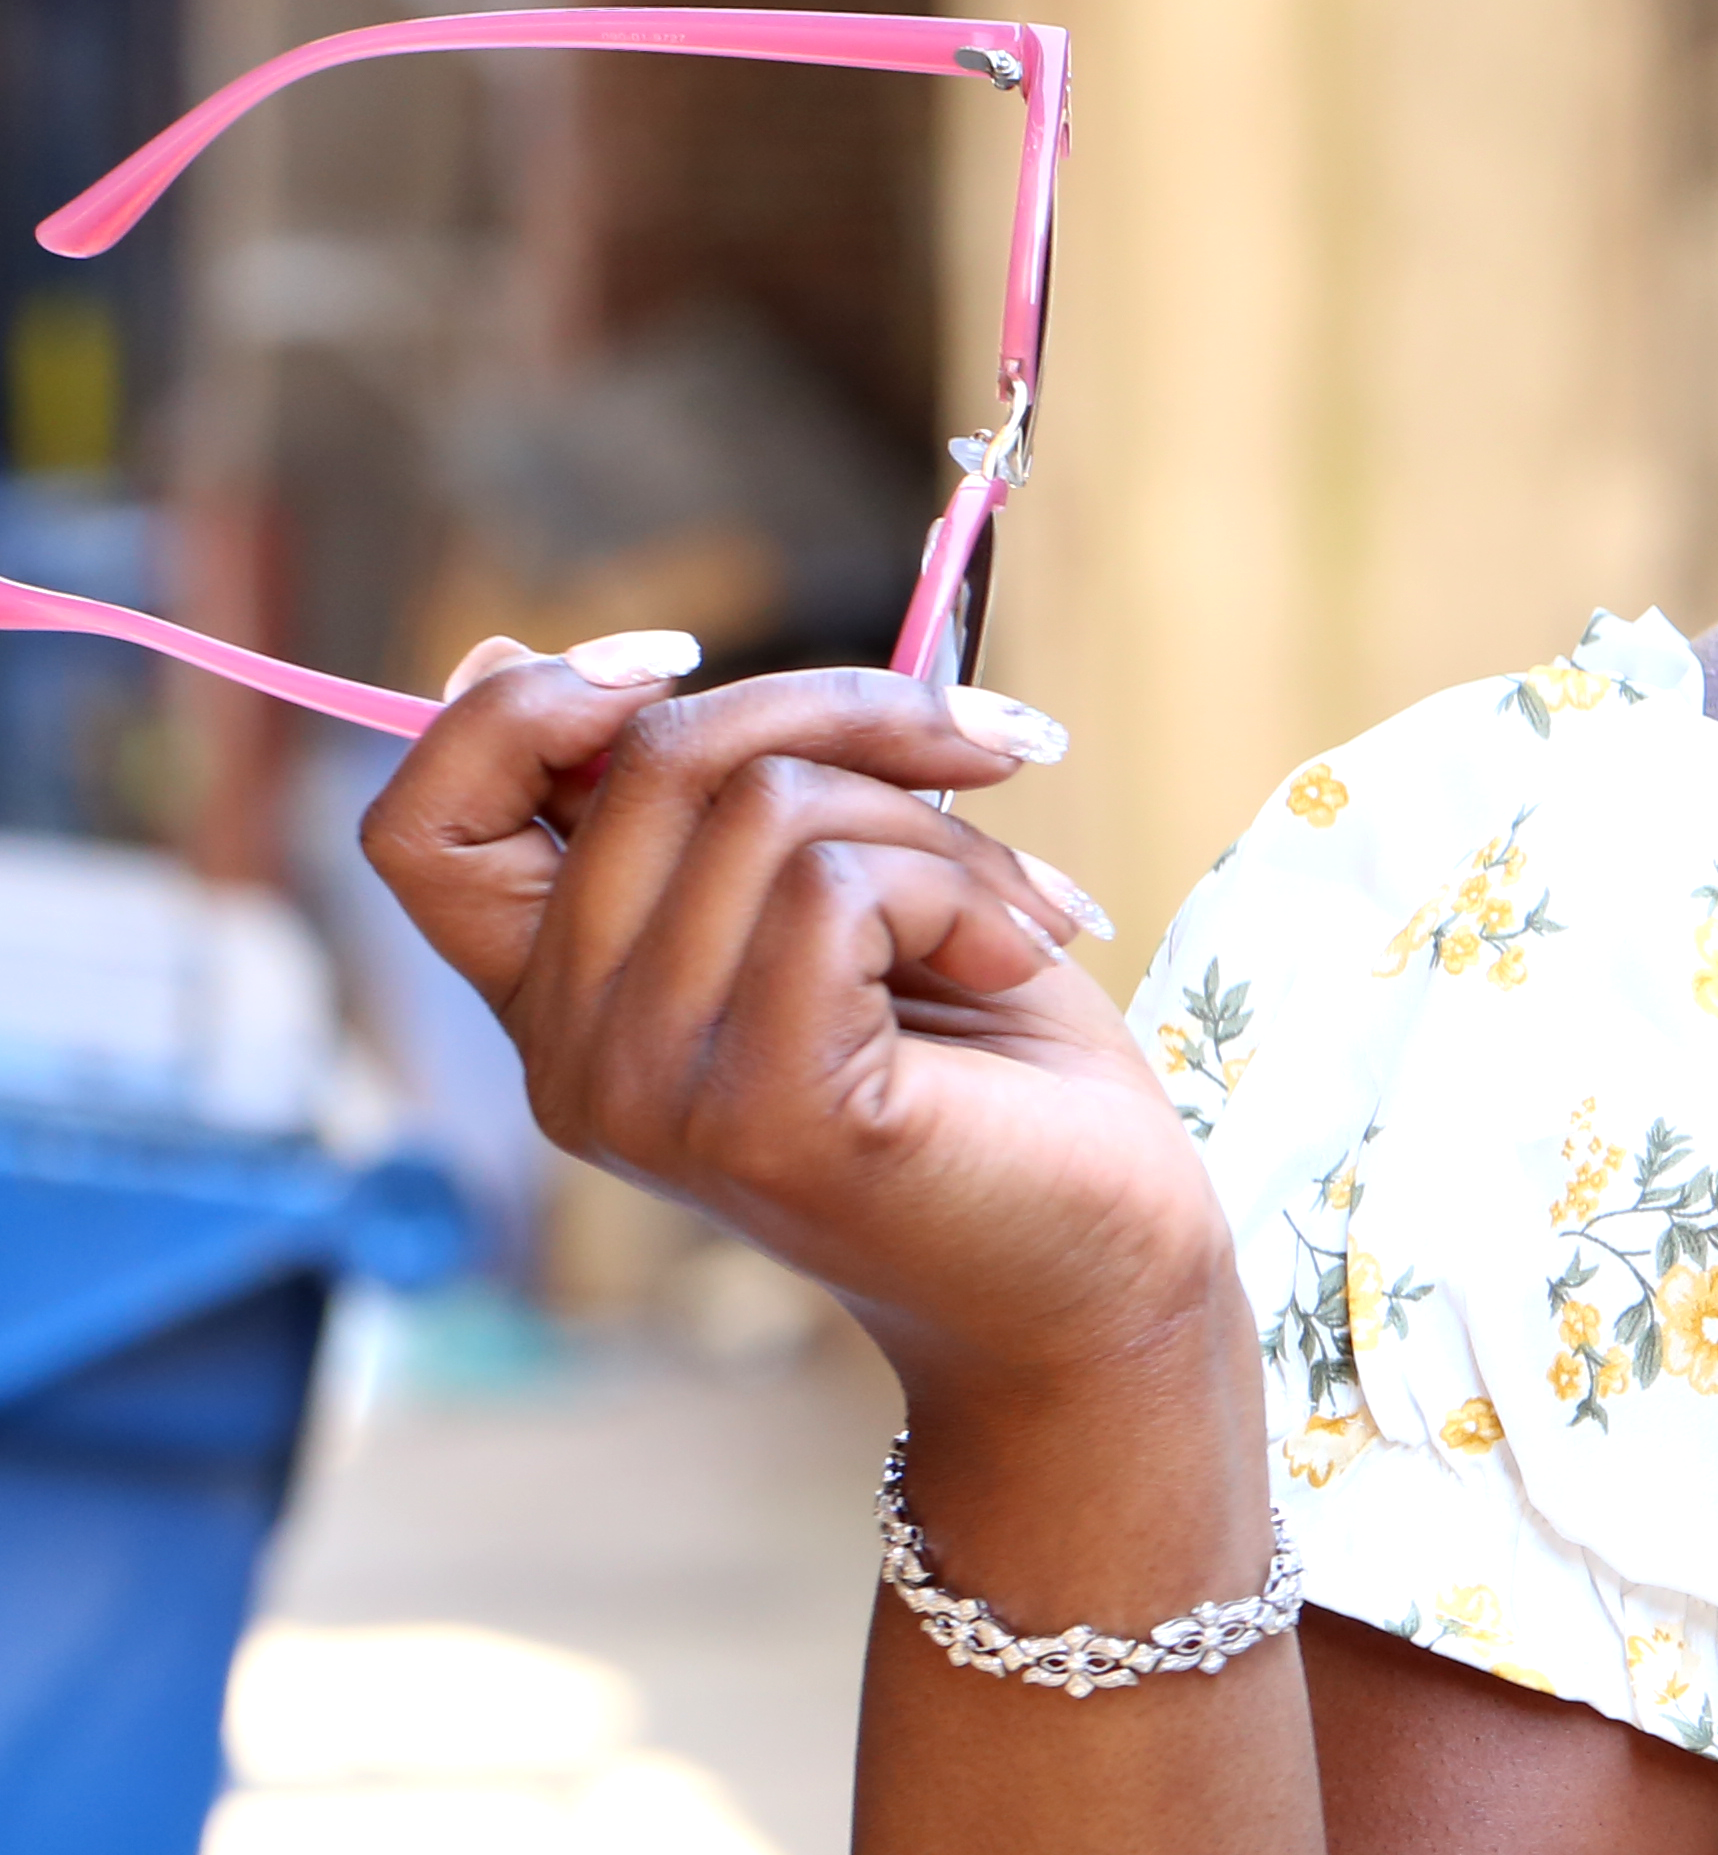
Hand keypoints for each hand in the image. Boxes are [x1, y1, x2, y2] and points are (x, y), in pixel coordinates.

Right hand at [359, 641, 1242, 1402]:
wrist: (1104, 1257)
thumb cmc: (992, 1062)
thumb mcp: (835, 887)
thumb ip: (720, 802)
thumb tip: (573, 655)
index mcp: (568, 998)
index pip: (420, 824)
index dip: (525, 707)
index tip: (679, 664)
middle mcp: (572, 1059)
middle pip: (648, 757)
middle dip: (853, 714)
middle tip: (987, 757)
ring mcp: (652, 1096)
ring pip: (766, 805)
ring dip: (939, 824)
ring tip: (1010, 913)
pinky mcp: (760, 1113)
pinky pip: (839, 885)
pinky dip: (964, 891)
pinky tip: (1013, 966)